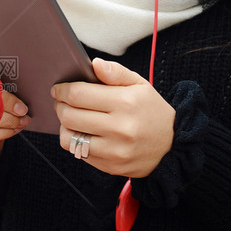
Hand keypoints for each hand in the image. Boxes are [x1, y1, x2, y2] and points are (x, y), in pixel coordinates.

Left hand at [52, 58, 175, 177]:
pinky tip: (83, 132)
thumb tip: (95, 64)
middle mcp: (120, 128)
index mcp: (126, 102)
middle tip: (62, 102)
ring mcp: (115, 150)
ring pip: (68, 136)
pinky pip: (77, 152)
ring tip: (72, 118)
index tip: (58, 89)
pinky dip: (74, 140)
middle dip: (60, 106)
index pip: (78, 94)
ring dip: (64, 125)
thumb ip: (116, 72)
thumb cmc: (150, 111)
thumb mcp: (140, 85)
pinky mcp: (110, 166)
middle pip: (69, 115)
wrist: (172, 147)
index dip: (62, 90)